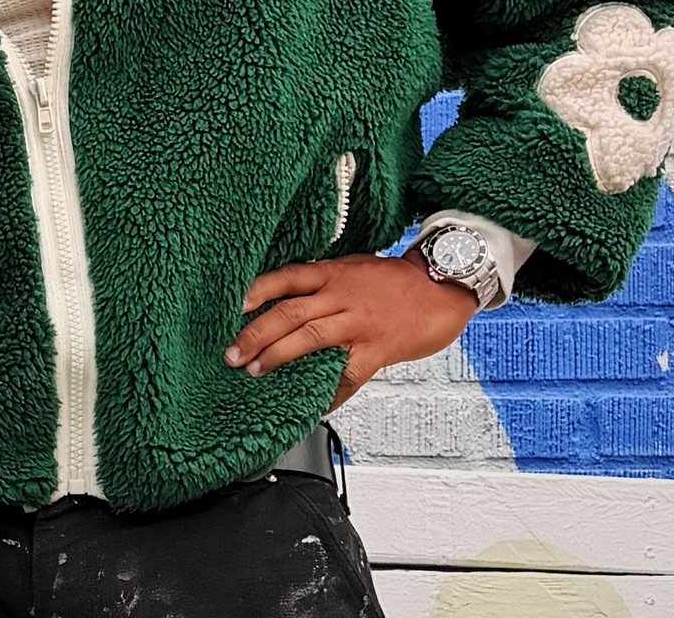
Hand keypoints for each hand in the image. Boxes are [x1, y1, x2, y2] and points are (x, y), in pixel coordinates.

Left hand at [225, 252, 478, 407]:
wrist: (442, 287)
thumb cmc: (396, 280)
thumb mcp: (354, 268)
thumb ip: (324, 281)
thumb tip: (290, 297)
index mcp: (333, 273)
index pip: (286, 277)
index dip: (257, 290)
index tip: (233, 305)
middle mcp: (341, 294)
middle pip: (290, 311)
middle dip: (257, 333)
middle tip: (231, 353)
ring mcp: (358, 322)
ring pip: (310, 337)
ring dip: (278, 356)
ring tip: (255, 371)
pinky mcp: (376, 348)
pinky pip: (347, 374)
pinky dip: (328, 394)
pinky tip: (313, 407)